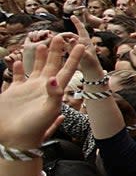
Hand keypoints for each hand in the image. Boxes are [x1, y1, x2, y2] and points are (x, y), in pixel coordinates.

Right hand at [0, 34, 82, 149]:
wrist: (15, 139)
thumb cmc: (34, 127)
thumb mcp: (48, 110)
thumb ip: (54, 94)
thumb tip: (54, 77)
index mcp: (54, 90)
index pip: (67, 70)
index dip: (74, 58)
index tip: (82, 44)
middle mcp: (43, 88)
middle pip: (52, 65)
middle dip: (57, 51)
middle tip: (62, 36)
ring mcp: (28, 89)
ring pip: (36, 68)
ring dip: (40, 57)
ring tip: (43, 44)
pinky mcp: (14, 92)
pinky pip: (17, 77)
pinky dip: (18, 69)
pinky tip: (19, 61)